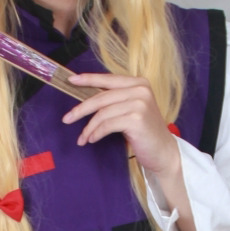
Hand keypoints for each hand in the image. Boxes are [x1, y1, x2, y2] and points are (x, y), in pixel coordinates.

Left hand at [63, 72, 177, 175]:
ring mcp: (139, 104)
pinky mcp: (136, 120)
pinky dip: (96, 133)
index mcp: (138, 83)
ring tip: (83, 138)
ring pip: (102, 113)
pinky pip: (107, 125)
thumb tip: (87, 98)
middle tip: (67, 119)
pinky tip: (92, 139)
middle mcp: (140, 90)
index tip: (71, 81)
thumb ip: (115, 100)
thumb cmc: (144, 131)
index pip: (108, 79)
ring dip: (89, 127)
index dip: (88, 79)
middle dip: (81, 109)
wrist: (163, 151)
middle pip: (101, 97)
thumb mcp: (132, 109)